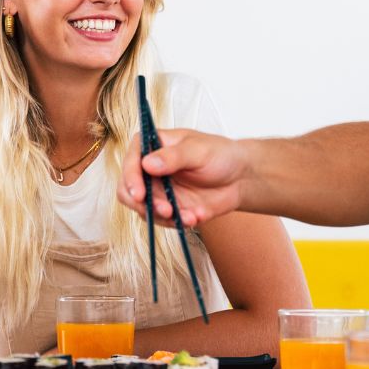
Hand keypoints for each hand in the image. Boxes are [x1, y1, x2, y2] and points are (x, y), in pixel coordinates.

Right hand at [115, 128, 248, 227]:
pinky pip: (164, 221)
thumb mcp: (198, 150)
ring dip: (162, 217)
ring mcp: (158, 191)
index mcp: (153, 147)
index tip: (140, 194)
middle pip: (128, 190)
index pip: (131, 162)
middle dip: (143, 204)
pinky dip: (178, 222)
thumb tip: (147, 164)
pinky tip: (195, 216)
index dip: (131, 179)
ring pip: (144, 210)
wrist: (240, 178)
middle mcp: (150, 170)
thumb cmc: (220, 154)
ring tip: (188, 215)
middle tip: (163, 210)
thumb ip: (173, 156)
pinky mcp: (169, 208)